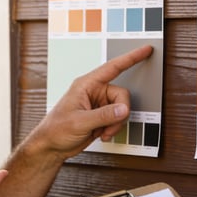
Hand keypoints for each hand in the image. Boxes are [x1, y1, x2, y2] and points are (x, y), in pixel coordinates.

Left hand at [29, 45, 153, 158]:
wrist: (51, 146)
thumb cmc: (56, 129)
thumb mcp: (80, 122)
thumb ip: (104, 115)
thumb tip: (124, 109)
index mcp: (86, 84)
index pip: (113, 67)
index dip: (131, 58)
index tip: (146, 50)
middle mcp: (94, 92)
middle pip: (122, 95)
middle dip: (120, 113)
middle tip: (109, 127)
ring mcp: (98, 104)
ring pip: (122, 109)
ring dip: (116, 124)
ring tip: (102, 132)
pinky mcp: (101, 116)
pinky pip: (118, 119)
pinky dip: (113, 128)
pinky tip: (101, 134)